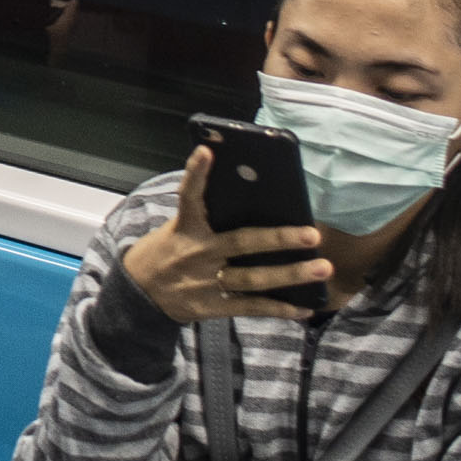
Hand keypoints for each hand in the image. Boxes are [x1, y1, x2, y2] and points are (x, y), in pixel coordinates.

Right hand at [119, 148, 329, 323]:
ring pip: (254, 278)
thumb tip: (252, 198)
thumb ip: (208, 217)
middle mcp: (197, 254)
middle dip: (279, 239)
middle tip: (312, 235)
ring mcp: (206, 282)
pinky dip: (279, 309)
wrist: (137, 295)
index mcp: (185, 228)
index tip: (207, 152)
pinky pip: (250, 307)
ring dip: (291, 275)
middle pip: (242, 244)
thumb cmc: (165, 252)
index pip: (189, 196)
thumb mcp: (176, 229)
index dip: (196, 174)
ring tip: (322, 268)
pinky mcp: (211, 307)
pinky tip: (305, 307)